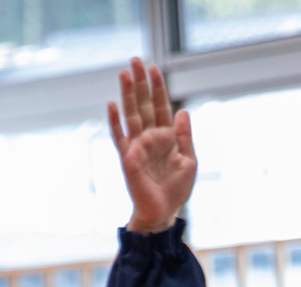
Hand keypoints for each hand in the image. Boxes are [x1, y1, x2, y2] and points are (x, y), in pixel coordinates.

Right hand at [108, 58, 196, 233]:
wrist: (164, 212)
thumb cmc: (175, 190)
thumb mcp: (189, 161)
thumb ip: (185, 137)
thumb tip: (183, 112)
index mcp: (166, 137)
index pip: (160, 106)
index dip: (157, 88)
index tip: (154, 68)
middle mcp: (149, 137)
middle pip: (143, 105)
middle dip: (140, 83)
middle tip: (135, 60)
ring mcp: (137, 146)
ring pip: (131, 115)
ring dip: (127, 95)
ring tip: (124, 74)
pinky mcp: (128, 158)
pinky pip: (120, 137)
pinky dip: (115, 122)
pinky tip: (112, 105)